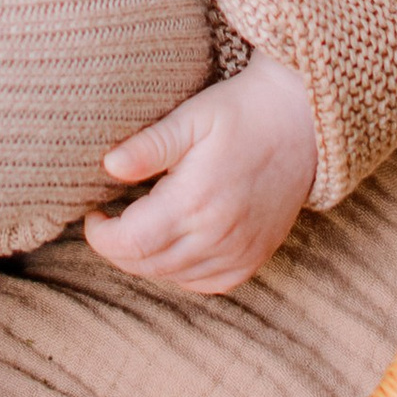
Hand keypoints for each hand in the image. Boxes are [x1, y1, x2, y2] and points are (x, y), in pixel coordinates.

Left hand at [83, 53, 317, 292]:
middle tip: (110, 221)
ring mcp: (240, 252)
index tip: (93, 214)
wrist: (303, 122)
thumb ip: (149, 145)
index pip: (131, 243)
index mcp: (195, 201)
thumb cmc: (242, 112)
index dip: (101, 237)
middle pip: (147, 265)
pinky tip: (174, 246)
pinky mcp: (254, 258)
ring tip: (138, 227)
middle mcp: (218, 236)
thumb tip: (108, 165)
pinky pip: (206, 284)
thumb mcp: (191, 116)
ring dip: (146, 260)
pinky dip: (181, 273)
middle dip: (118, 248)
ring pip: (173, 278)